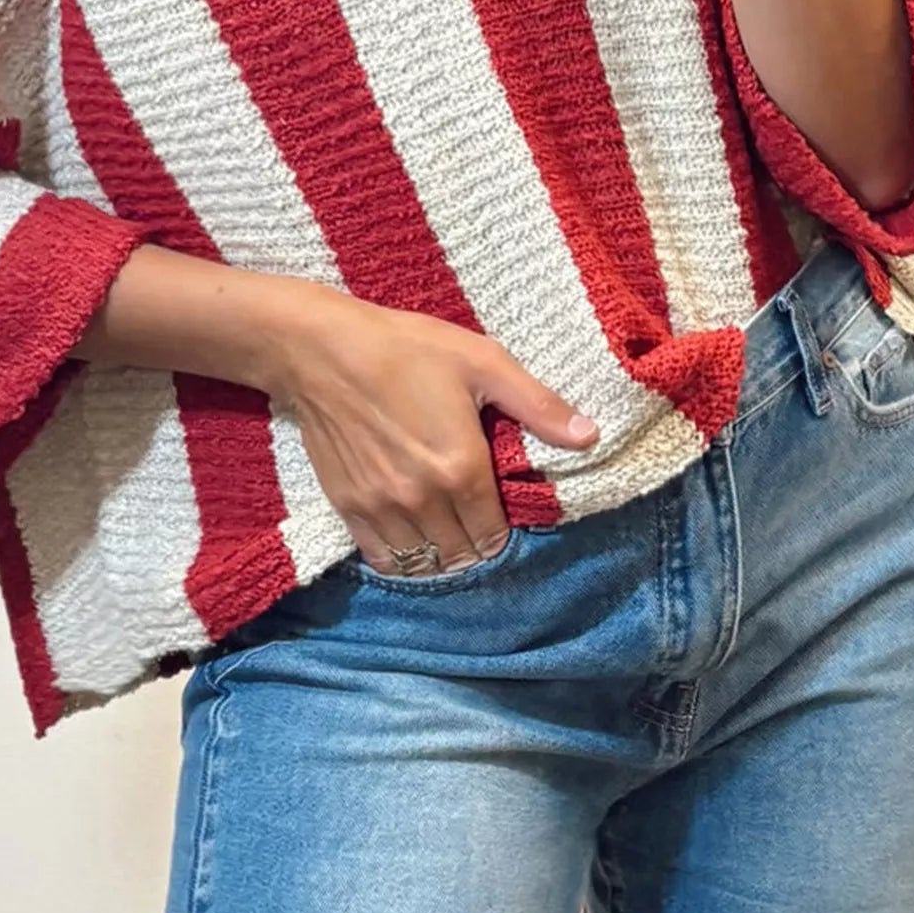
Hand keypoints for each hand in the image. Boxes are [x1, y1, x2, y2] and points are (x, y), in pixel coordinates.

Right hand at [266, 291, 598, 573]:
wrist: (323, 350)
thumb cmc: (407, 349)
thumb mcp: (483, 362)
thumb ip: (538, 405)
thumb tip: (590, 436)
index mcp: (462, 469)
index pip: (494, 534)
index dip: (503, 529)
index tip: (501, 511)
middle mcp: (423, 499)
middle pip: (461, 555)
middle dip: (475, 545)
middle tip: (476, 522)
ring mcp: (382, 507)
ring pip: (423, 563)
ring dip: (441, 555)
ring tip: (447, 533)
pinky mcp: (348, 506)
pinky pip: (383, 558)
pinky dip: (402, 557)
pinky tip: (412, 538)